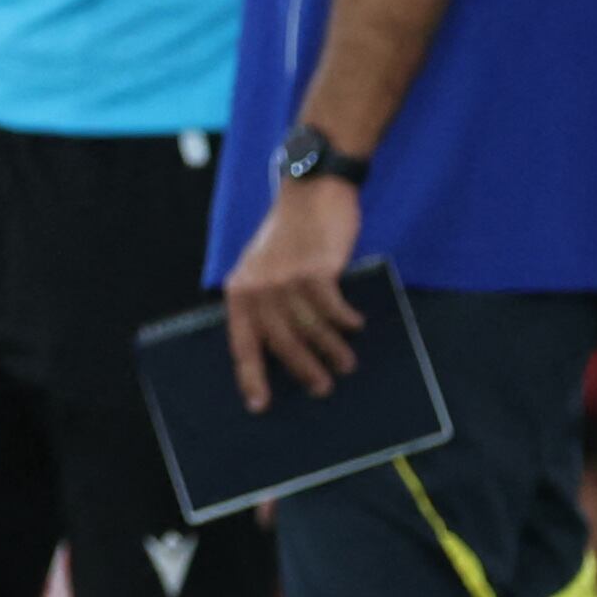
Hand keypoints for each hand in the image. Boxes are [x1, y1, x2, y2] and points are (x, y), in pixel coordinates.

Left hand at [222, 177, 367, 411]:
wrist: (311, 190)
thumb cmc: (290, 235)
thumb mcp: (264, 267)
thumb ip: (267, 301)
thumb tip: (285, 349)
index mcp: (239, 291)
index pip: (242, 344)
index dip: (250, 376)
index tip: (259, 406)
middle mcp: (258, 289)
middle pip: (281, 344)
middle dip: (303, 371)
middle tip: (322, 390)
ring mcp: (285, 280)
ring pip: (310, 330)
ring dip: (332, 352)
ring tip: (347, 365)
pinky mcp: (315, 271)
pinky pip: (332, 310)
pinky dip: (346, 322)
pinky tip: (357, 326)